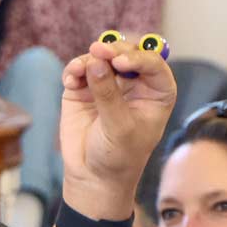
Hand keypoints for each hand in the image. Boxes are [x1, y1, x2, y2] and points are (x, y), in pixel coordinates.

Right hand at [57, 36, 177, 214]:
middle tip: (97, 52)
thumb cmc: (118, 156)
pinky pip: (79, 69)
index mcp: (156, 91)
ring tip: (78, 70)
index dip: (138, 57)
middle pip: (126, 52)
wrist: (94, 177)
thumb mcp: (119, 127)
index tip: (120, 62)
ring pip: (101, 57)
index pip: (153, 64)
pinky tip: (70, 79)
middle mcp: (134, 82)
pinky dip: (74, 69)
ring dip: (89, 58)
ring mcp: (108, 82)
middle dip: (112, 50)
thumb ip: (108, 94)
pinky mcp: (84, 88)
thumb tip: (95, 62)